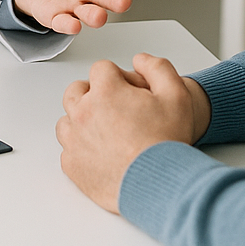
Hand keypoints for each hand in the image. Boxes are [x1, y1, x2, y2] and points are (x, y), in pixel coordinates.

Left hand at [56, 53, 210, 212]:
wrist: (160, 185)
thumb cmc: (166, 144)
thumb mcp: (177, 95)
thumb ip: (158, 68)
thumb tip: (140, 60)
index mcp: (106, 92)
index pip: (100, 69)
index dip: (118, 77)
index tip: (128, 92)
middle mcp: (84, 112)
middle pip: (77, 90)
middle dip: (94, 94)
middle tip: (116, 109)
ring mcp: (74, 140)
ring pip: (68, 119)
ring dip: (83, 120)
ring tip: (107, 131)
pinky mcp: (72, 165)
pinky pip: (67, 149)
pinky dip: (80, 148)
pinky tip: (100, 152)